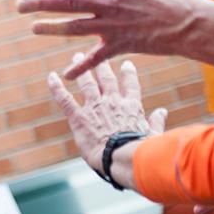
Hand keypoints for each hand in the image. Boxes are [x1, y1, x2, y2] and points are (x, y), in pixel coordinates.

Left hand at [18, 0, 213, 78]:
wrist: (192, 24)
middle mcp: (109, 4)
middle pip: (68, 3)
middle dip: (41, 4)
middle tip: (18, 6)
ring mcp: (112, 26)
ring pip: (75, 28)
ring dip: (51, 29)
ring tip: (32, 28)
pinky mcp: (120, 45)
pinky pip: (96, 58)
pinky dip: (81, 66)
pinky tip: (65, 74)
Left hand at [47, 58, 166, 173]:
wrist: (123, 157)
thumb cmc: (141, 151)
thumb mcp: (153, 134)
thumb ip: (156, 121)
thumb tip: (162, 112)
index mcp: (132, 106)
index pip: (131, 85)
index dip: (128, 74)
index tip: (126, 64)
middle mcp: (112, 102)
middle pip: (106, 79)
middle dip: (101, 66)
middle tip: (95, 55)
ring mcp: (95, 108)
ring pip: (87, 83)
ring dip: (81, 70)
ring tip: (76, 57)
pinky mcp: (79, 118)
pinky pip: (65, 98)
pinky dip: (57, 87)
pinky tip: (51, 77)